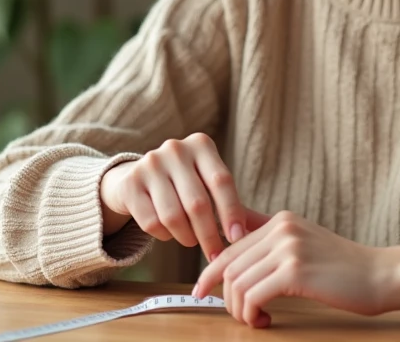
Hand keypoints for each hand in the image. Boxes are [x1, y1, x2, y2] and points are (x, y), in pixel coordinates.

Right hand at [99, 133, 251, 261]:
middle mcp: (175, 148)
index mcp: (201, 145)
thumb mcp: (209, 185)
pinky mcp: (130, 184)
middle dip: (209, 235)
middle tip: (216, 255)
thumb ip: (235, 205)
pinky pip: (152, 223)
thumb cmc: (185, 185)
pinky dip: (165, 237)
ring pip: (173, 216)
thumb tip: (269, 229)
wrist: (135, 177)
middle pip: (198, 203)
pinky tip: (170, 233)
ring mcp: (149, 164)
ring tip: (192, 241)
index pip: (222, 181)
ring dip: (186, 238)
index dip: (231, 212)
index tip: (238, 238)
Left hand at [192, 211, 399, 328]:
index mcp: (280, 220)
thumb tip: (232, 242)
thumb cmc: (343, 267)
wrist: (380, 275)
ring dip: (239, 309)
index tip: (203, 291)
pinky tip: (265, 320)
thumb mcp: (304, 242)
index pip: (230, 246)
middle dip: (225, 296)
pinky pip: (253, 295)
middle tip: (239, 315)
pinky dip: (251, 313)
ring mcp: (288, 248)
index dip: (211, 272)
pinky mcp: (295, 271)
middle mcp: (281, 228)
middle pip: (229, 265)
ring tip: (256, 319)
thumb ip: (270, 240)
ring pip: (237, 282)